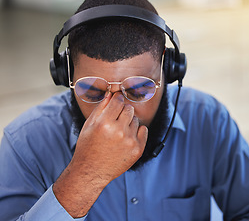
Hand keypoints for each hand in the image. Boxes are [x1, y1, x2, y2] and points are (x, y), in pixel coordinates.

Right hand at [53, 92, 147, 217]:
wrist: (91, 171)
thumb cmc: (88, 147)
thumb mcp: (89, 125)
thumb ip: (101, 107)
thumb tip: (112, 93)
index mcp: (104, 123)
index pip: (118, 101)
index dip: (117, 100)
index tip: (116, 102)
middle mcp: (118, 131)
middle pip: (129, 109)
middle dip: (123, 111)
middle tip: (115, 120)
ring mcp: (130, 141)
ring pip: (136, 120)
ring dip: (129, 123)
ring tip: (118, 133)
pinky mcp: (138, 149)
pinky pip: (144, 130)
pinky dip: (137, 132)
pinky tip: (126, 138)